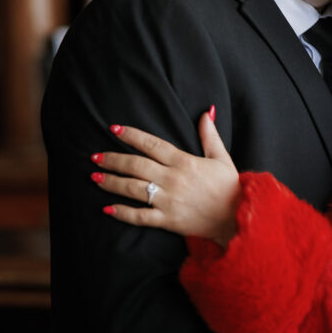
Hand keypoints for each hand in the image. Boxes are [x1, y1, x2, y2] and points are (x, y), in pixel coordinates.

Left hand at [91, 111, 240, 246]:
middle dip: (113, 159)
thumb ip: (210, 135)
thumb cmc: (230, 187)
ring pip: (133, 189)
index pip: (152, 145)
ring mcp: (168, 201)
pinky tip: (108, 209)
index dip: (131, 136)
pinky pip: (140, 217)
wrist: (237, 218)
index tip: (114, 129)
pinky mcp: (168, 220)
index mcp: (184, 162)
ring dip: (111, 182)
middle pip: (135, 165)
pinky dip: (123, 213)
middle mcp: (173, 180)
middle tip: (94, 156)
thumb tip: (206, 112)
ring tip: (95, 177)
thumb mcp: (222, 158)